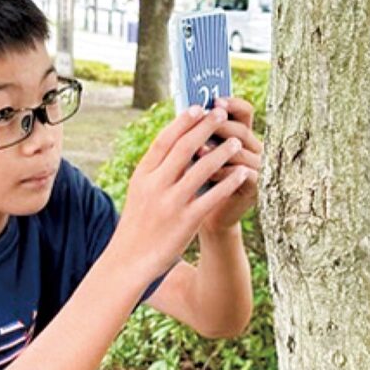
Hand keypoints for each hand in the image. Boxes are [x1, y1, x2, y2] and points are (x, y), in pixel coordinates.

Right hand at [109, 105, 251, 282]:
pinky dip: (228, 182)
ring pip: (201, 169)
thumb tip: (177, 147)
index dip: (182, 122)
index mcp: (143, 176)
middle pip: (183, 148)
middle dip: (205, 128)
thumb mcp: (140, 193)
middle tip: (221, 114)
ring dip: (221, 152)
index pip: (164, 141)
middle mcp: (155, 185)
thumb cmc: (138, 225)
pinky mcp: (185, 222)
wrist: (128, 261)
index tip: (198, 108)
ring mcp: (170, 203)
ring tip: (236, 142)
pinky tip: (240, 173)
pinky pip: (211, 197)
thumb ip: (157, 172)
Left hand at [194, 96, 261, 234]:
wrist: (201, 216)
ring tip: (198, 150)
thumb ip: (195, 134)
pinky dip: (224, 174)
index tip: (214, 101)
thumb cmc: (194, 180)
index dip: (231, 104)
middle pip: (241, 129)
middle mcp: (253, 147)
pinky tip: (208, 175)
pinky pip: (243, 175)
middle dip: (219, 126)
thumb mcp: (194, 153)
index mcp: (240, 134)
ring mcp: (257, 167)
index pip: (244, 111)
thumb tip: (185, 112)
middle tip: (202, 124)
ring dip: (218, 150)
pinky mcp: (255, 188)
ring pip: (241, 152)